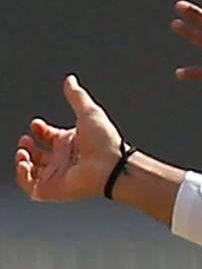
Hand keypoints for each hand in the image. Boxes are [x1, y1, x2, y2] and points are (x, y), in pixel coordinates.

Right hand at [14, 76, 122, 201]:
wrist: (111, 165)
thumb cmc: (104, 141)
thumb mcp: (88, 113)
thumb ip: (76, 96)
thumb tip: (70, 79)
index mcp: (71, 142)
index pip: (49, 136)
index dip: (39, 130)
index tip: (36, 123)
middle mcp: (64, 159)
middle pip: (38, 154)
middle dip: (27, 145)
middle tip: (27, 140)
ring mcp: (57, 175)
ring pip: (31, 170)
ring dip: (22, 159)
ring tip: (24, 151)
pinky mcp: (52, 190)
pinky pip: (30, 187)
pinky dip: (22, 176)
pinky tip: (25, 162)